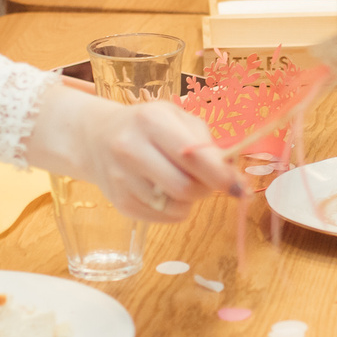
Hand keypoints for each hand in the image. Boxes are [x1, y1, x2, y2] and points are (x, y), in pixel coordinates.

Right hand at [74, 96, 243, 221]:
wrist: (96, 138)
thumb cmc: (146, 126)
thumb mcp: (175, 118)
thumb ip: (205, 143)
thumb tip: (233, 177)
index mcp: (150, 121)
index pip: (192, 156)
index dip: (221, 176)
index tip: (240, 188)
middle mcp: (131, 148)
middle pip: (185, 187)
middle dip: (205, 189)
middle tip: (206, 181)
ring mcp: (121, 178)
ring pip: (174, 207)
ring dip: (189, 201)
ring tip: (182, 182)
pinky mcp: (119, 202)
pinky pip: (162, 218)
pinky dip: (173, 210)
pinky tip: (165, 192)